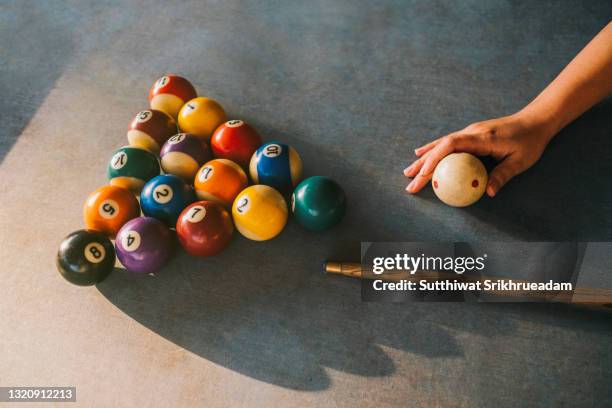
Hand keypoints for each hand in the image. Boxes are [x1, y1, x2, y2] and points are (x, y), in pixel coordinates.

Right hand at [403, 113, 555, 196]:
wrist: (535, 120)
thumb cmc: (530, 141)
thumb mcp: (520, 161)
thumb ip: (502, 175)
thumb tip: (487, 193)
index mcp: (482, 138)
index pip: (451, 145)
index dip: (435, 158)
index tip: (424, 173)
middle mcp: (471, 132)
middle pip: (440, 147)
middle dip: (423, 165)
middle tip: (409, 181)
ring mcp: (469, 132)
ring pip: (440, 145)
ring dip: (423, 159)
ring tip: (408, 172)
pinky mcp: (470, 134)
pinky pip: (446, 143)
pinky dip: (433, 151)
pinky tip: (421, 154)